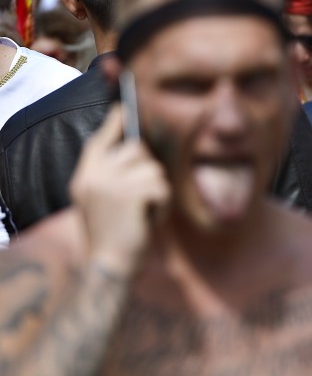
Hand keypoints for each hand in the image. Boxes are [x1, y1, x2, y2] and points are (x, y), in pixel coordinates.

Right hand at [69, 105, 169, 272]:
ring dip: (157, 192)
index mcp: (84, 177)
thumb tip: (136, 146)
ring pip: (154, 170)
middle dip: (149, 171)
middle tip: (142, 198)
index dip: (113, 124)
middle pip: (137, 150)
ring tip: (143, 213)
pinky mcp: (131, 196)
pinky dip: (163, 206)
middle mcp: (94, 177)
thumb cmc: (111, 234)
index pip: (99, 141)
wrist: (109, 266)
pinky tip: (149, 220)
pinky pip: (162, 188)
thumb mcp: (100, 201)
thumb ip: (109, 174)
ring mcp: (112, 185)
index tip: (124, 109)